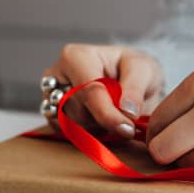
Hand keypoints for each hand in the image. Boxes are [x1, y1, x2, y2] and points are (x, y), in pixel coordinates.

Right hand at [42, 44, 163, 137]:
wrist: (126, 77)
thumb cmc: (132, 68)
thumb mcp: (143, 69)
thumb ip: (135, 88)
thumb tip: (127, 112)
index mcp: (75, 57)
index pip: (89, 92)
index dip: (108, 115)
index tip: (128, 129)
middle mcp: (56, 76)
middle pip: (79, 113)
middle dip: (105, 120)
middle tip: (125, 113)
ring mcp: (50, 97)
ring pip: (71, 127)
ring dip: (97, 128)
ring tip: (111, 112)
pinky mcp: (51, 116)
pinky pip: (67, 135)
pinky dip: (87, 135)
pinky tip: (99, 121)